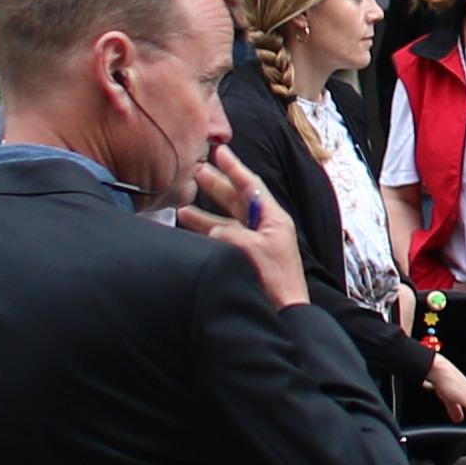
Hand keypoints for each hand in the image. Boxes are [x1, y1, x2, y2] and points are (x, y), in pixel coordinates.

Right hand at [178, 141, 311, 310]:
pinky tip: (190, 234)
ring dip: (204, 214)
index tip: (220, 151)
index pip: (251, 185)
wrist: (283, 313)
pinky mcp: (245, 260)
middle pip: (236, 200)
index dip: (234, 167)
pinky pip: (222, 241)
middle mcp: (264, 228)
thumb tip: (213, 229)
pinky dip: (205, 235)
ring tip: (182, 206)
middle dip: (216, 186)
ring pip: (225, 222)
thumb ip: (229, 233)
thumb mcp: (250, 249)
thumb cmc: (274, 281)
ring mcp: (254, 244)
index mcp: (273, 219)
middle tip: (196, 172)